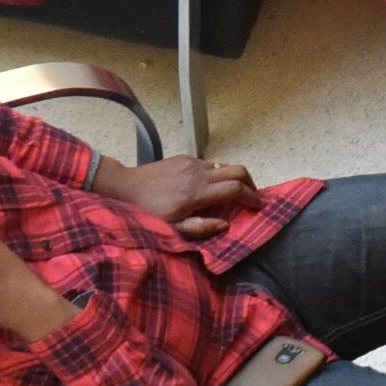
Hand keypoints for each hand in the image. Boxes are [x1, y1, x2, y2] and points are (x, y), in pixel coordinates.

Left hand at [99, 155, 257, 239]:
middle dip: (251, 183)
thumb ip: (201, 228)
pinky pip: (210, 164)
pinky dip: (219, 174)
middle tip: (253, 197)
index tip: (259, 206)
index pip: (235, 189)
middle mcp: (199, 173)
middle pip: (237, 170)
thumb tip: (226, 225)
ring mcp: (192, 162)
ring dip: (235, 178)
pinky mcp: (185, 158)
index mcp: (197, 192)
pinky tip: (212, 187)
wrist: (126, 186)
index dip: (252, 197)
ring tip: (235, 194)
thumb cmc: (149, 212)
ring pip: (224, 166)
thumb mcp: (173, 228)